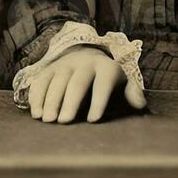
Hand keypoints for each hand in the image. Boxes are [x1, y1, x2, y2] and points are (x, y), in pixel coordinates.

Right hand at [26, 46, 145, 122]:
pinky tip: (36, 113)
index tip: (93, 120)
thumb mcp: (123, 82)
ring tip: (48, 120)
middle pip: (77, 82)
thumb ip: (131, 92)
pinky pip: (41, 80)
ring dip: (51, 101)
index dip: (99, 101)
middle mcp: (85, 62)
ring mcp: (65, 64)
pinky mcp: (49, 68)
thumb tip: (140, 105)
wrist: (87, 56)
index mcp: (106, 67)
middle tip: (64, 122)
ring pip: (57, 80)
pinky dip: (37, 96)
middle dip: (70, 102)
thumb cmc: (107, 78)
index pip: (103, 83)